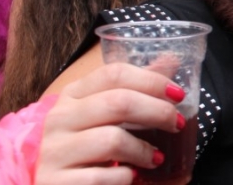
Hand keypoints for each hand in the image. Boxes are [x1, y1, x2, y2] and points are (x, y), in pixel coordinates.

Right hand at [36, 63, 185, 184]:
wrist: (59, 182)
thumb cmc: (89, 143)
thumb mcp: (107, 110)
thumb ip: (137, 87)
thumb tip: (171, 60)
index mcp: (73, 93)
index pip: (115, 73)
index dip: (153, 81)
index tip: (178, 95)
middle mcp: (60, 118)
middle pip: (119, 102)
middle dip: (158, 112)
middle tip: (178, 124)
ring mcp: (54, 151)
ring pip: (111, 140)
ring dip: (143, 150)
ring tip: (156, 157)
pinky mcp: (56, 181)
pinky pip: (102, 177)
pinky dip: (125, 177)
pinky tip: (131, 176)